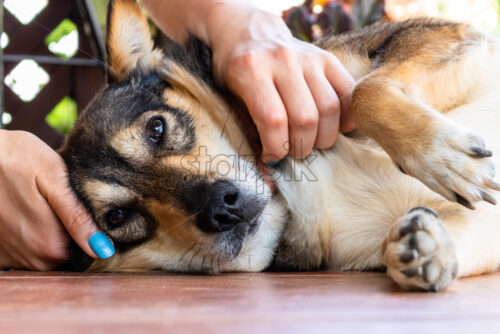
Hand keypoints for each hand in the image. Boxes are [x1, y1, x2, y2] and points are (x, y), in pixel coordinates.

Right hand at [0, 130, 107, 269]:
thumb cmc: (19, 158)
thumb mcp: (55, 180)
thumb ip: (78, 218)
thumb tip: (102, 249)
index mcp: (50, 246)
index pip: (87, 251)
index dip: (91, 231)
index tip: (81, 207)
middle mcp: (30, 259)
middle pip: (66, 254)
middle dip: (69, 233)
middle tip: (59, 201)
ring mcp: (11, 257)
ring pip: (46, 254)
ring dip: (49, 233)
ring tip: (41, 203)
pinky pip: (25, 252)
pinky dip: (29, 236)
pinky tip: (25, 211)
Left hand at [207, 3, 355, 161]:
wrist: (250, 32)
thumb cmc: (236, 72)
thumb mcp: (230, 100)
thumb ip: (248, 137)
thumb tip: (267, 180)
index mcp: (250, 70)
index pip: (273, 121)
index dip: (276, 149)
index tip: (272, 156)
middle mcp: (281, 60)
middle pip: (305, 119)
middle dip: (301, 147)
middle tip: (293, 151)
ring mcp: (308, 57)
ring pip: (329, 109)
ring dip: (324, 137)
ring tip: (311, 142)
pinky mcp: (327, 58)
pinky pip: (348, 93)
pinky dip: (347, 117)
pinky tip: (335, 127)